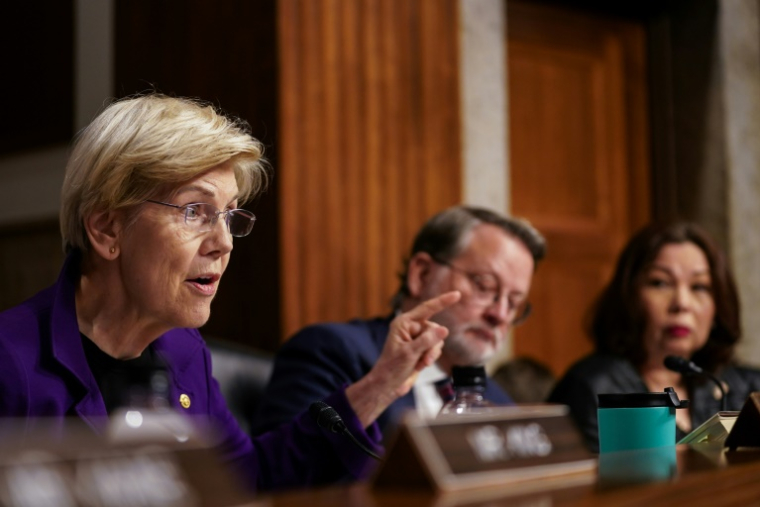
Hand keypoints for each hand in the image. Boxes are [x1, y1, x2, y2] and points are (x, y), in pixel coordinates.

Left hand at [345, 291, 460, 426]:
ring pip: (437, 340)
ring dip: (432, 353)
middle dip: (432, 345)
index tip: (457, 294)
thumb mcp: (410, 353)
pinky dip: (431, 357)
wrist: (388, 385)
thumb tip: (444, 329)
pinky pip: (435, 348)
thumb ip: (427, 341)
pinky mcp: (421, 348)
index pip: (426, 308)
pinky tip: (420, 365)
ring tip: (421, 363)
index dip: (442, 301)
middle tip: (424, 360)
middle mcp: (410, 328)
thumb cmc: (391, 368)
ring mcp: (416, 338)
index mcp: (403, 323)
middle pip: (434, 329)